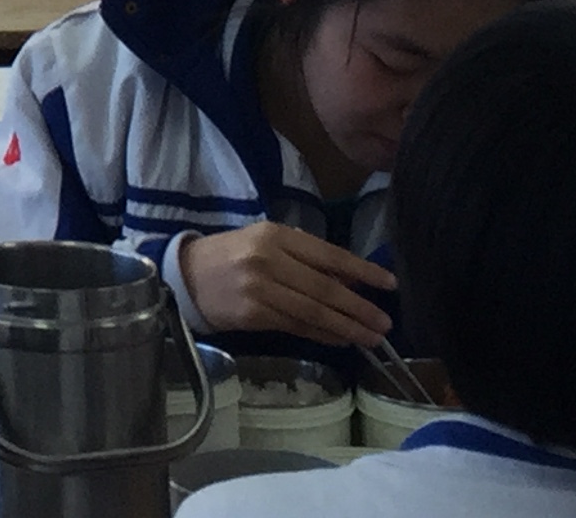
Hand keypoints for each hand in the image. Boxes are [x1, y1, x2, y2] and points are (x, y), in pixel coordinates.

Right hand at [176, 222, 397, 350]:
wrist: (186, 276)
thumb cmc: (232, 256)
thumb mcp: (267, 244)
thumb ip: (307, 260)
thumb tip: (353, 282)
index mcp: (275, 235)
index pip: (329, 255)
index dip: (362, 271)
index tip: (390, 284)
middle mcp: (268, 260)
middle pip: (324, 289)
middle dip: (359, 308)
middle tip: (385, 324)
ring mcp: (259, 289)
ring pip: (313, 312)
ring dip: (346, 328)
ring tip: (371, 338)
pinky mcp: (252, 315)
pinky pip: (296, 327)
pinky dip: (322, 336)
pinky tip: (340, 340)